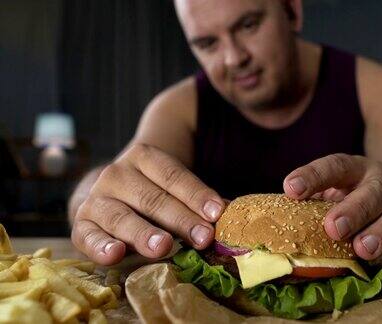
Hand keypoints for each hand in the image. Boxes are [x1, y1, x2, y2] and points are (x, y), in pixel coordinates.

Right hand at [71, 144, 224, 264]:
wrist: (110, 196)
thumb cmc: (152, 195)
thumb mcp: (174, 190)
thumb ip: (197, 202)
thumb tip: (230, 214)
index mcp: (144, 158)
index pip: (173, 175)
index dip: (196, 194)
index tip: (217, 212)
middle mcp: (117, 174)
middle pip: (152, 198)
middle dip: (180, 219)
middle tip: (203, 237)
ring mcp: (97, 199)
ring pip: (122, 217)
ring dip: (144, 233)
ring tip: (164, 246)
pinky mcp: (82, 225)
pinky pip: (88, 236)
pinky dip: (100, 246)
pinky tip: (115, 254)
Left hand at [283, 154, 381, 278]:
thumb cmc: (363, 195)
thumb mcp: (340, 190)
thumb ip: (315, 203)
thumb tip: (275, 225)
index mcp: (357, 170)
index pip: (334, 166)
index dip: (313, 176)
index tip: (290, 188)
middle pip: (372, 191)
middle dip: (353, 209)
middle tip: (333, 228)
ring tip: (365, 250)